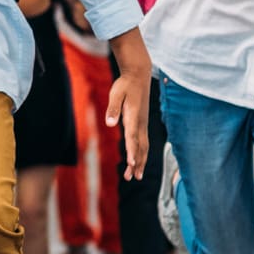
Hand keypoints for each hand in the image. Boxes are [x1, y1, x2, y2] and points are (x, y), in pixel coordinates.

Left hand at [102, 37, 152, 179]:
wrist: (139, 75)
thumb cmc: (125, 84)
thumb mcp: (116, 93)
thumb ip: (112, 109)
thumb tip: (109, 124)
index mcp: (133, 116)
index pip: (133, 137)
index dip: (132, 151)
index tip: (131, 163)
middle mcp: (140, 122)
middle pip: (140, 147)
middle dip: (137, 163)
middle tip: (132, 178)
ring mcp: (143, 123)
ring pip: (144, 147)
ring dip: (140, 162)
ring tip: (135, 176)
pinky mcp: (142, 123)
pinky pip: (144, 142)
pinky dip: (142, 154)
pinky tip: (138, 162)